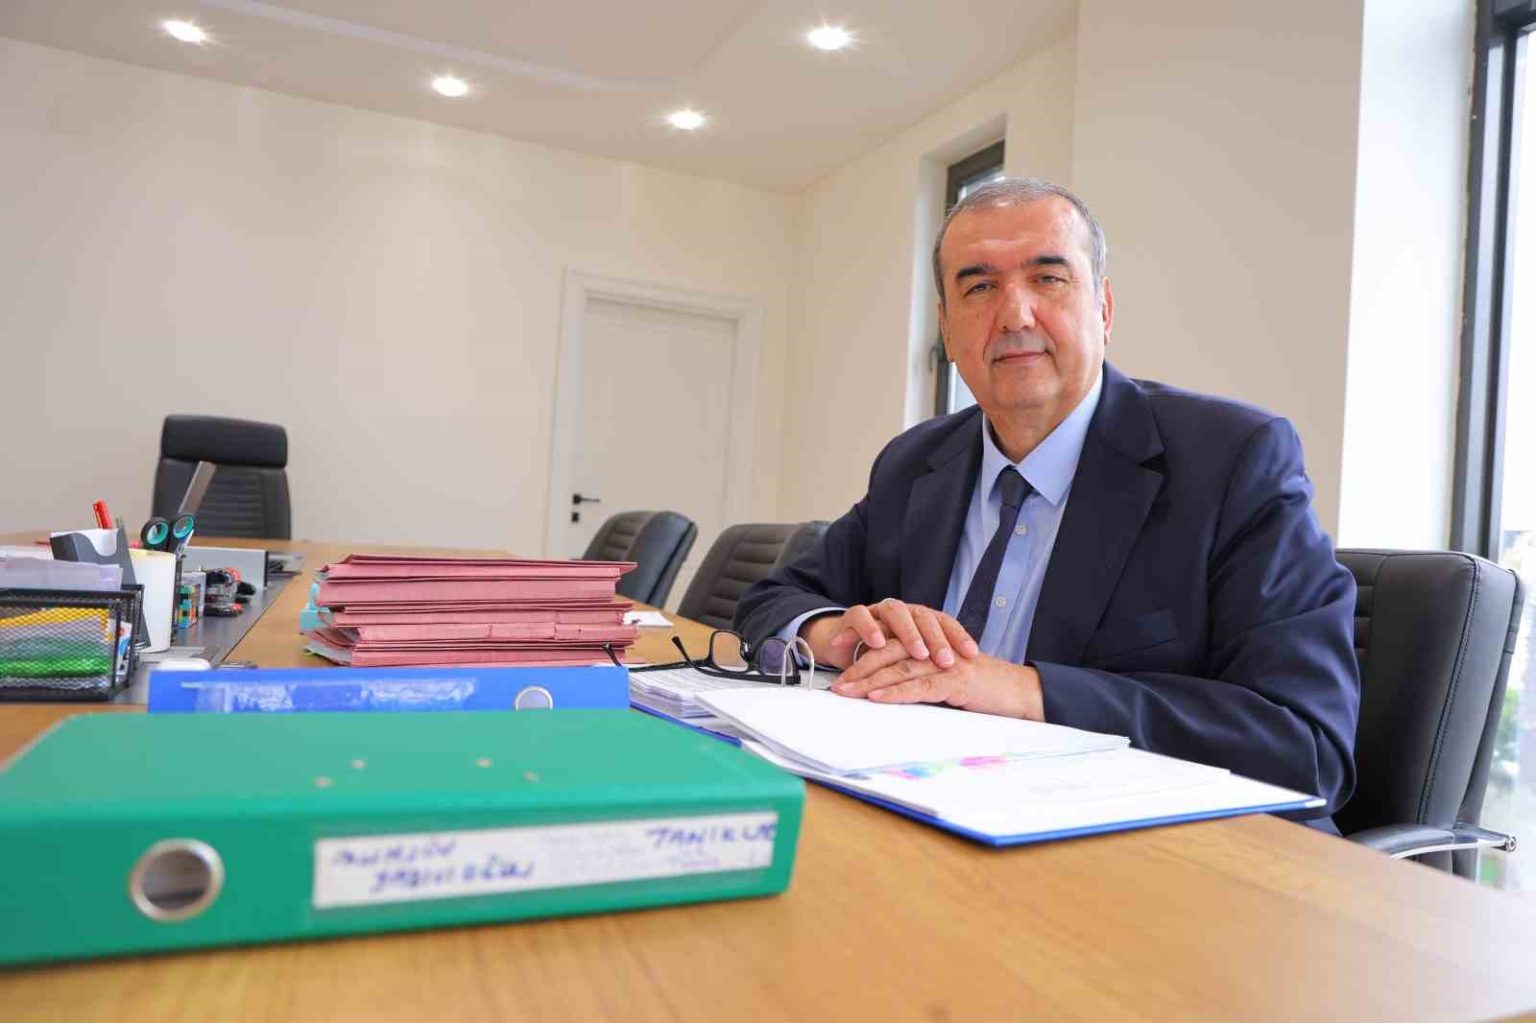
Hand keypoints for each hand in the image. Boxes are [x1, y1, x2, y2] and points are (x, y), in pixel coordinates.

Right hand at [799, 599, 979, 669]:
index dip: (959, 636)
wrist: (846, 646)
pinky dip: (869, 628)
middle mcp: (903, 612)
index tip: (972, 654)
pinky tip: (877, 643)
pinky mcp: (854, 616)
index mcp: (921, 619)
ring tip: (918, 653)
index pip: (944, 622)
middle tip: (946, 660)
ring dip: (908, 632)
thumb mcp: (911, 664)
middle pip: (924, 617)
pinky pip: (861, 616)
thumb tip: (963, 689)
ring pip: (896, 612)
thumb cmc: (885, 658)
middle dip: (936, 639)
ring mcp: (878, 611)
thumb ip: (931, 668)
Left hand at [831, 643, 1044, 719]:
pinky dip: (896, 692)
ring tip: (846, 691)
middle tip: (836, 684)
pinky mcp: (955, 680)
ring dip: (869, 680)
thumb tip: (889, 693)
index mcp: (930, 645)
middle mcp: (934, 648)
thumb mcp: (947, 681)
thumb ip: (921, 681)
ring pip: (899, 667)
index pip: (890, 644)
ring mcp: (944, 662)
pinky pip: (920, 685)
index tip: (840, 667)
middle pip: (888, 652)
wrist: (1021, 692)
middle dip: (858, 667)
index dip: (863, 652)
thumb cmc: (984, 689)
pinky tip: (876, 698)